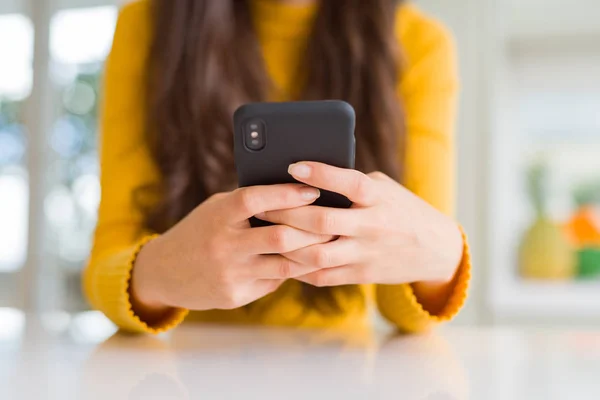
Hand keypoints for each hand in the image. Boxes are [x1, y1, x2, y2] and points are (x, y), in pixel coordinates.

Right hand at [131, 184, 331, 314]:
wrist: (164, 272)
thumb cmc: (199, 231)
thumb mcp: (215, 209)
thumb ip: (246, 204)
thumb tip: (292, 192)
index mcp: (218, 216)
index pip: (255, 200)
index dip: (286, 194)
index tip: (313, 190)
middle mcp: (223, 245)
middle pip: (279, 237)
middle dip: (312, 230)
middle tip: (334, 222)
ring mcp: (230, 273)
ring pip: (285, 264)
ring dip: (310, 254)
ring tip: (328, 243)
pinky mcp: (235, 295)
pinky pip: (274, 281)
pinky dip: (290, 270)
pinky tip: (302, 262)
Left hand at [257, 162, 462, 287]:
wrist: (434, 249)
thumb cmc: (401, 209)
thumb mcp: (384, 188)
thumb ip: (352, 184)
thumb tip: (308, 177)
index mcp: (379, 199)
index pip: (350, 184)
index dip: (321, 175)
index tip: (293, 166)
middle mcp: (372, 226)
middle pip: (323, 222)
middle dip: (287, 214)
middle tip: (260, 205)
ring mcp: (365, 254)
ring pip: (318, 254)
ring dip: (287, 244)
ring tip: (265, 232)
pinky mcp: (360, 275)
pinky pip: (322, 275)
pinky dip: (298, 267)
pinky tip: (281, 255)